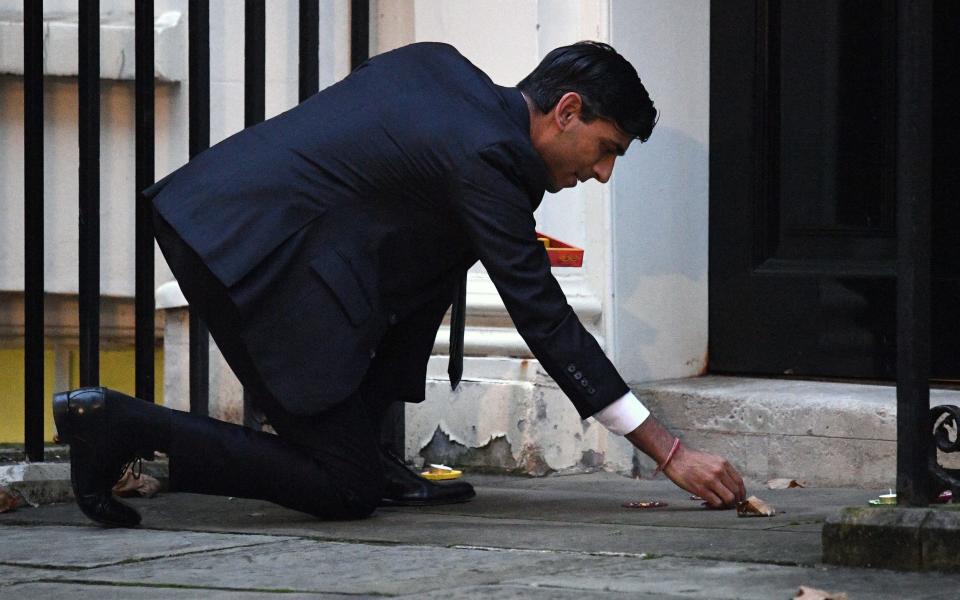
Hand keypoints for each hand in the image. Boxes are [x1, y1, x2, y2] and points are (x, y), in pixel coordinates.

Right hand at [623, 414, 746, 508]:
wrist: (675, 457)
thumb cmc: (692, 460)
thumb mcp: (712, 459)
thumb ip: (722, 470)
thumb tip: (731, 485)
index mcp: (723, 463)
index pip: (739, 482)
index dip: (741, 493)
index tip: (739, 498)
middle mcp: (719, 471)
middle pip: (736, 492)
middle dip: (735, 501)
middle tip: (731, 505)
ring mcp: (710, 480)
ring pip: (728, 499)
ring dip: (726, 504)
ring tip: (720, 505)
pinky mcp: (701, 489)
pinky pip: (716, 502)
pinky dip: (715, 505)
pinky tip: (710, 503)